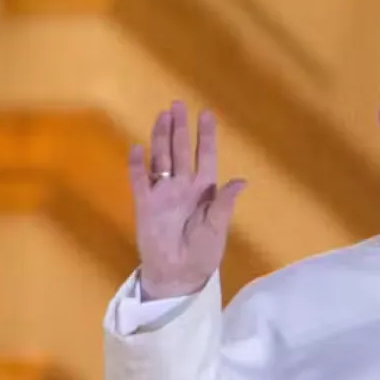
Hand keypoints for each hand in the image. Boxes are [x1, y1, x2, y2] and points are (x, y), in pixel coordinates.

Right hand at [128, 101, 246, 299]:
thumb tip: (241, 181)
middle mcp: (183, 187)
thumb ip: (224, 204)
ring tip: (162, 116)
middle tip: (177, 104)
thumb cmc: (202, 254)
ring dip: (161, 138)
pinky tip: (138, 148)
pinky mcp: (145, 204)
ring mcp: (163, 194)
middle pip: (180, 151)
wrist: (178, 275)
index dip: (206, 137)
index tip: (207, 114)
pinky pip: (140, 180)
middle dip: (180, 128)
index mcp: (205, 192)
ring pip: (160, 159)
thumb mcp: (217, 229)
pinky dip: (138, 165)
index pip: (205, 157)